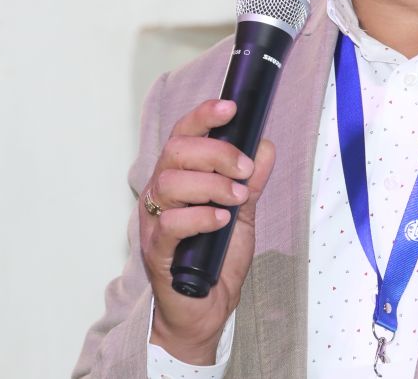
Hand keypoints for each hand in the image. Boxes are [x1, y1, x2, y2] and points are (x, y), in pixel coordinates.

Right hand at [139, 99, 276, 365]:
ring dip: (212, 184)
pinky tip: (221, 220)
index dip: (203, 116)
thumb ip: (250, 182)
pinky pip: (170, 223)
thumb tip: (264, 146)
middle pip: (176, 152)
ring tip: (237, 198)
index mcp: (180, 177)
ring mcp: (154, 221)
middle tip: (244, 169)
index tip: (230, 107)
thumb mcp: (243, 214)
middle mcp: (161, 194)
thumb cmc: (217, 258)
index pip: (183, 135)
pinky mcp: (156, 251)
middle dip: (216, 152)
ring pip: (170, 182)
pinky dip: (199, 216)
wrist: (205, 310)